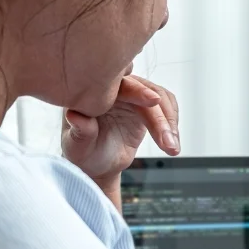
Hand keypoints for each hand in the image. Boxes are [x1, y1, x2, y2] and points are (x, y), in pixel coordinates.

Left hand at [61, 75, 179, 187]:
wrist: (97, 163)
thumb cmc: (83, 153)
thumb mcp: (77, 147)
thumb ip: (80, 131)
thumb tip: (75, 116)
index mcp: (95, 93)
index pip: (120, 85)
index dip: (138, 91)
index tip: (153, 101)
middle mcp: (115, 89)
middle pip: (146, 90)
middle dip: (160, 115)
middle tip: (168, 140)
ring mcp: (133, 95)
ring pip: (160, 98)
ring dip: (170, 122)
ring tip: (171, 148)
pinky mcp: (146, 106)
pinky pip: (166, 106)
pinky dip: (173, 124)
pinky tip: (172, 142)